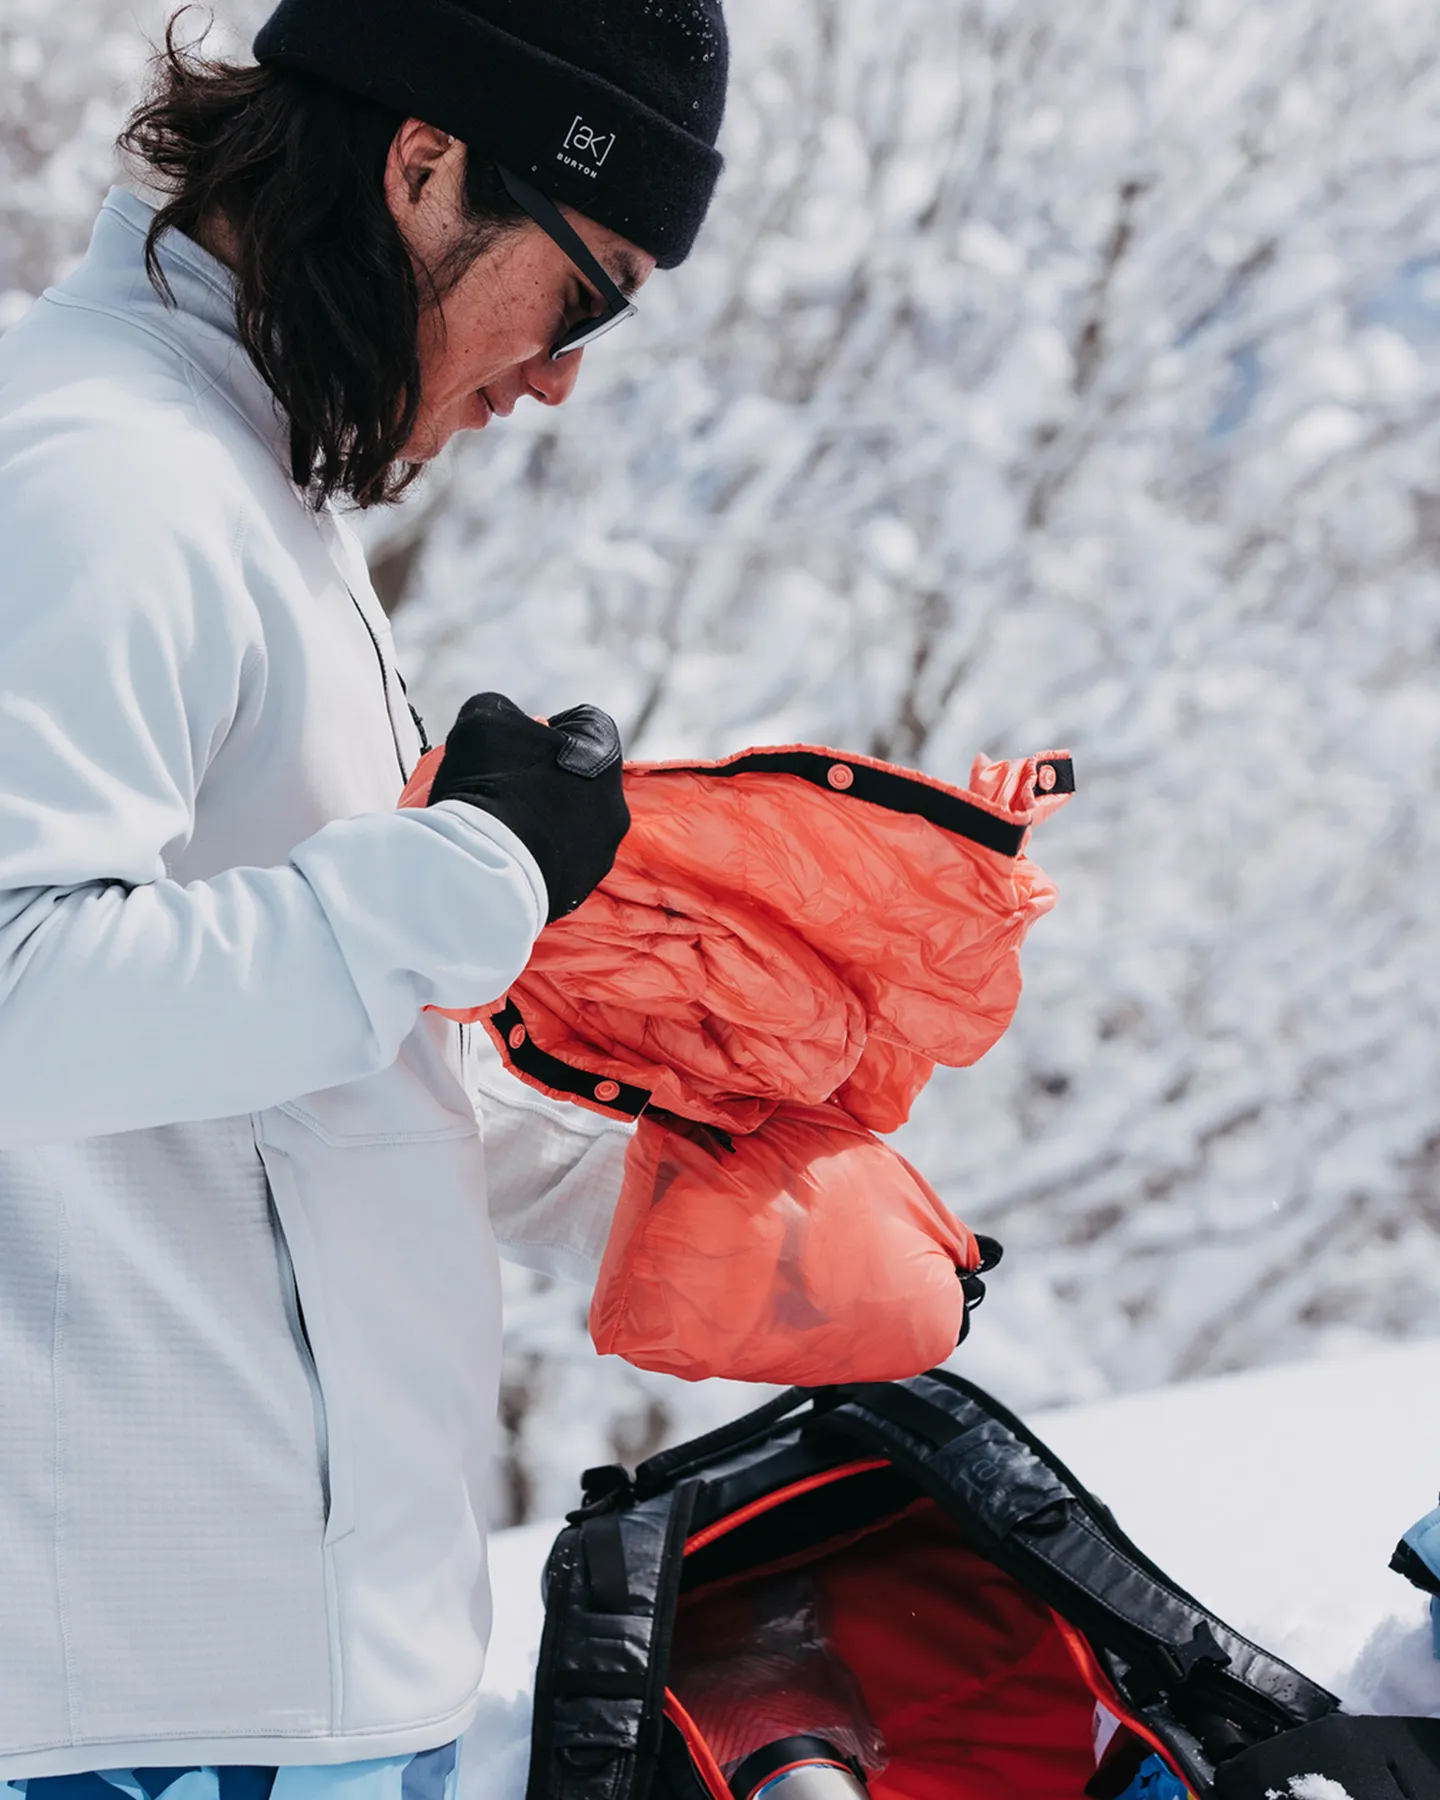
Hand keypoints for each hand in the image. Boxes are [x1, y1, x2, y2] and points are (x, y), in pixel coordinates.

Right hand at [427, 693, 628, 922]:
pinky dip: (540, 856)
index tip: (516, 744)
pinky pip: (563, 862)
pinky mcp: (582, 887)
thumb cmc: (489, 784)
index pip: (585, 723)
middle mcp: (616, 804)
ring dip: (546, 819)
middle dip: (548, 778)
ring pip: (574, 824)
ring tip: (504, 827)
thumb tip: (501, 719)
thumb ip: (496, 707)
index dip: (547, 728)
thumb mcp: (482, 720)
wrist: (487, 870)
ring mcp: (602, 851)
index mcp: (604, 755)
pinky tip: (508, 855)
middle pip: (581, 777)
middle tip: (505, 787)